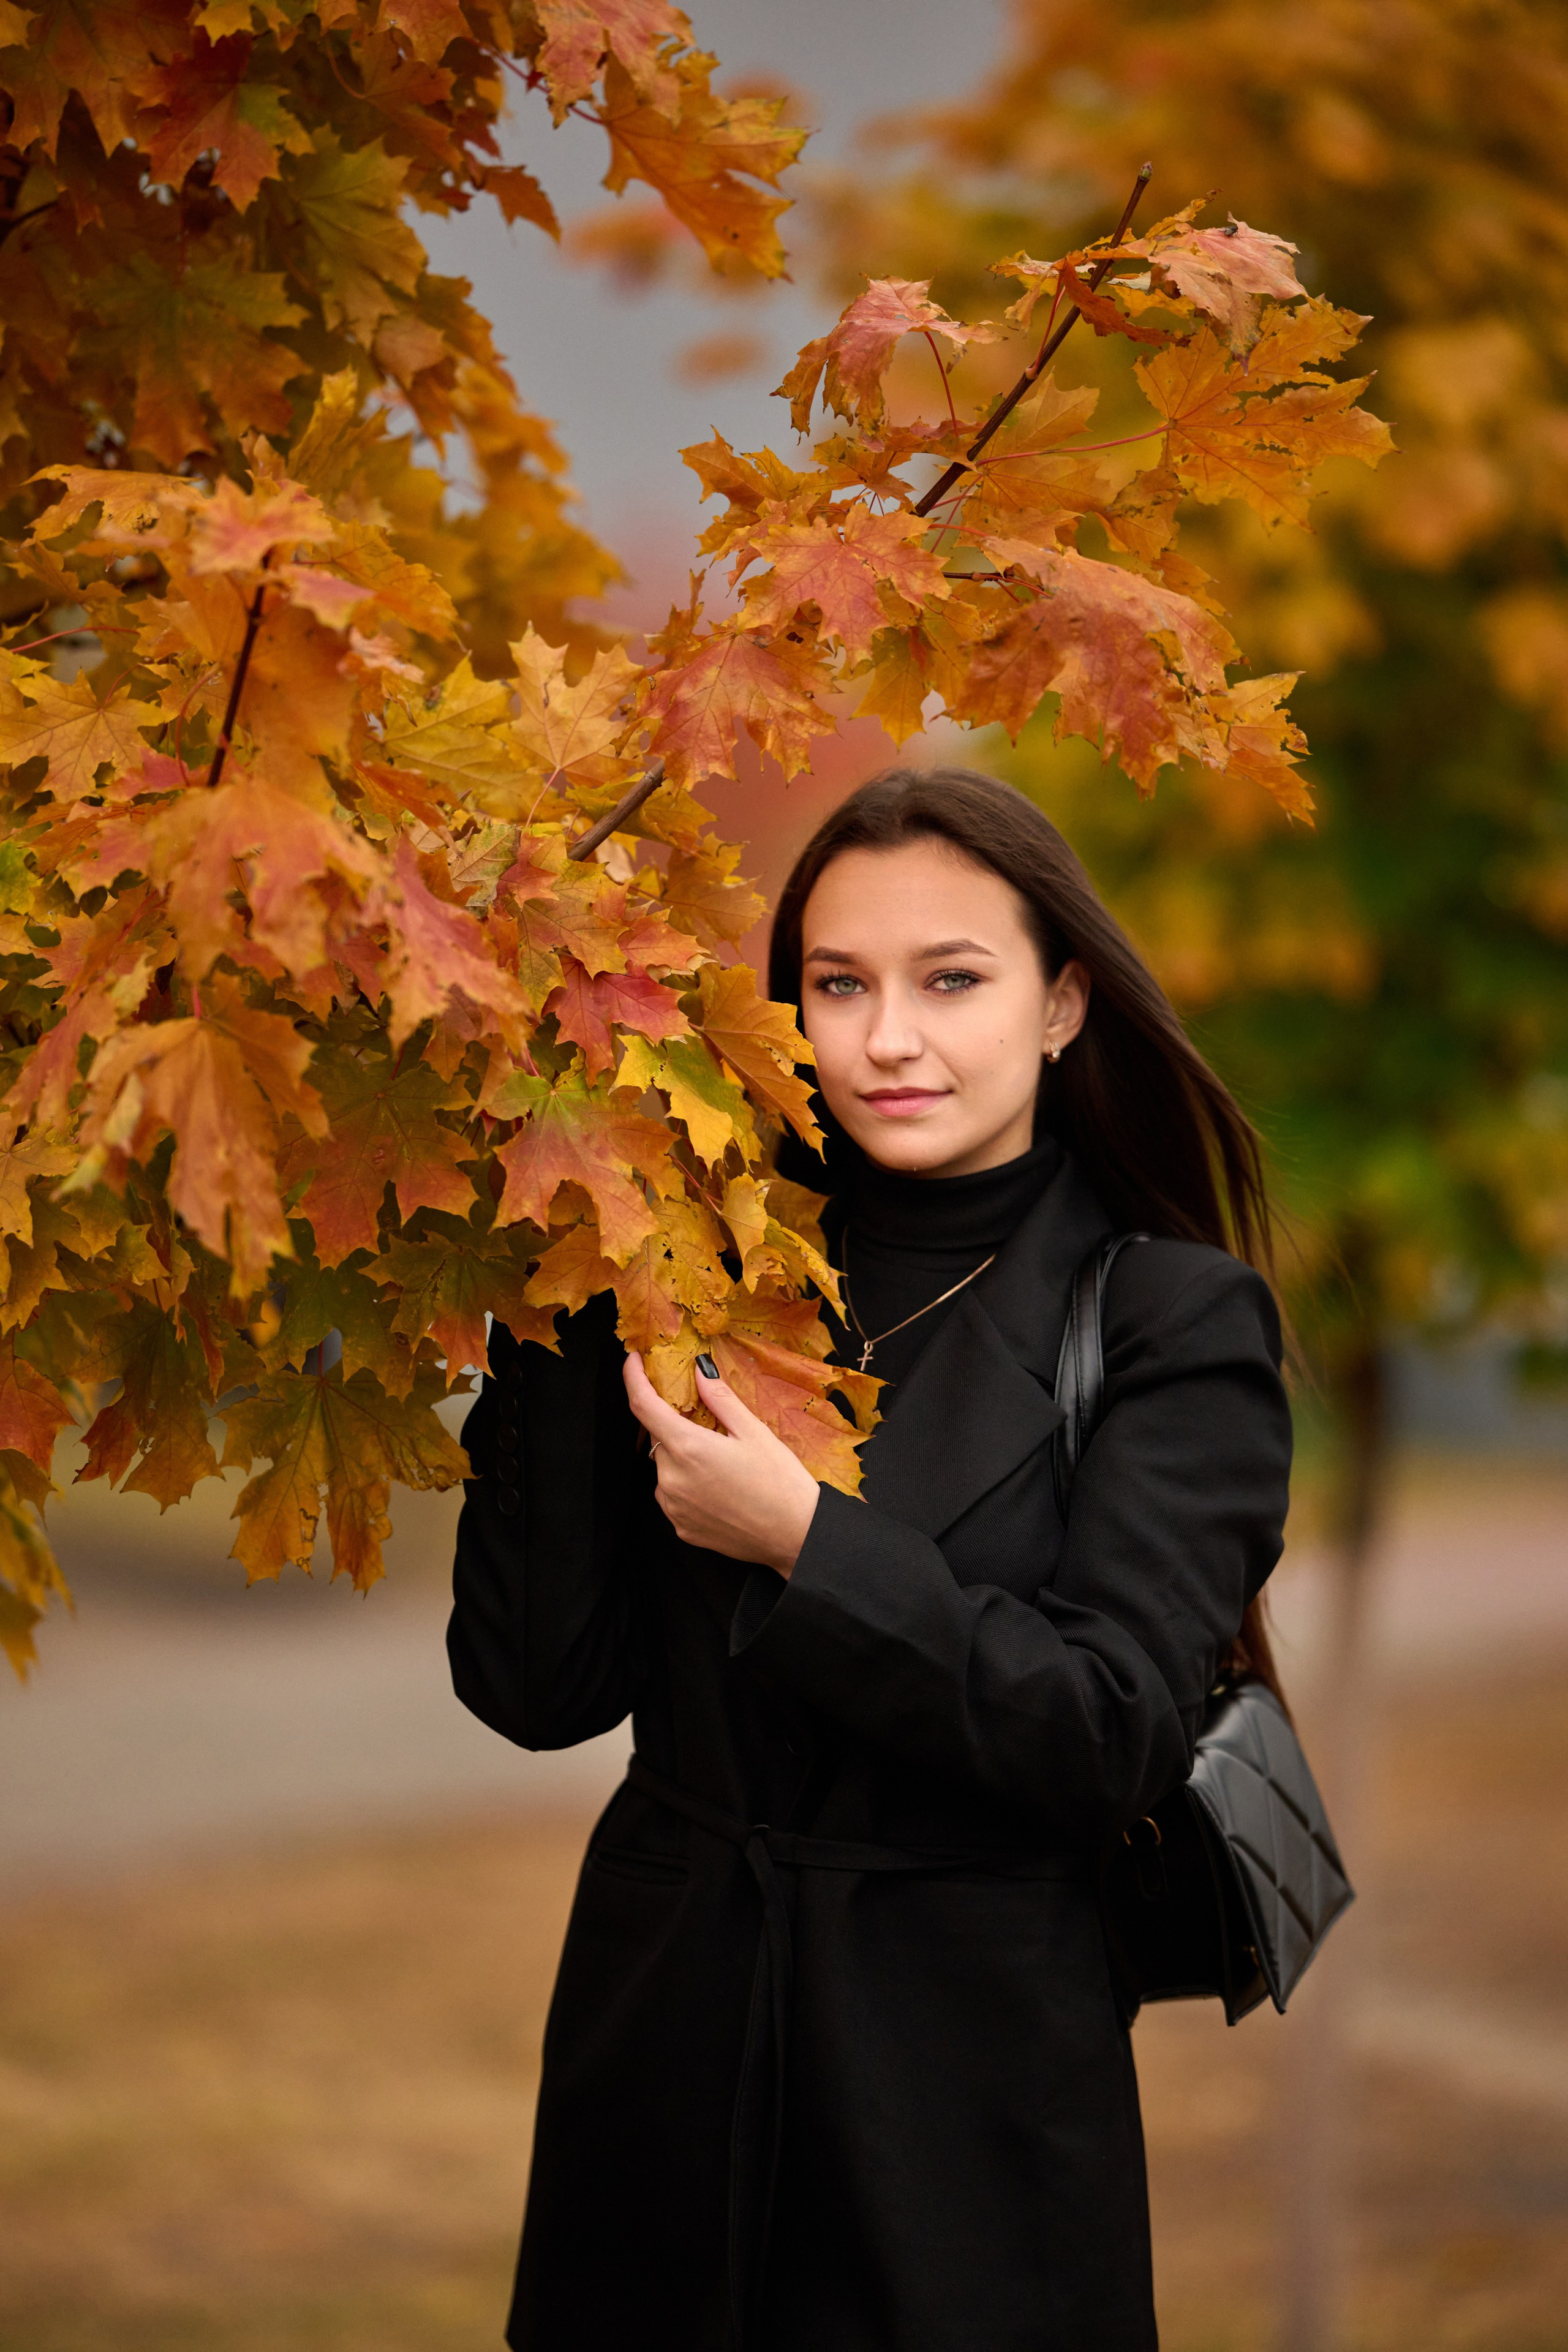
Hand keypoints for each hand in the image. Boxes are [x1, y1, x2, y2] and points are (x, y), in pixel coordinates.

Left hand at [622, 1350, 819, 1577]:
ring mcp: (673, 1507)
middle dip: (676, 1424)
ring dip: (683, 1456)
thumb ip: (720, 1398)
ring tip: (722, 1463)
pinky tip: (719, 1487)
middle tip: (707, 1423)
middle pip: (659, 1438)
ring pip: (666, 1467)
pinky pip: (674, 1495)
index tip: (634, 1361)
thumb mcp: (754, 1431)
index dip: (634, 1378)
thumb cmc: (781, 1483)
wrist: (796, 1536)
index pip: (643, 1405)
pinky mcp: (681, 1528)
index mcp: (688, 1448)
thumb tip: (698, 1370)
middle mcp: (671, 1479)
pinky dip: (688, 1484)